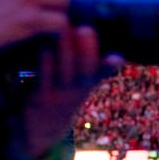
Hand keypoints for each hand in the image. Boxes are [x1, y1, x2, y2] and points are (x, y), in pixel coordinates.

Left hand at [21, 26, 121, 159]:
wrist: (41, 130)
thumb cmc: (62, 99)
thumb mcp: (82, 86)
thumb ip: (96, 69)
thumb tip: (113, 48)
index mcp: (88, 84)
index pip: (104, 73)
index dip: (111, 66)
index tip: (117, 57)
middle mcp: (77, 90)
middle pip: (86, 70)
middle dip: (87, 49)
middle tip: (86, 29)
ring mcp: (59, 95)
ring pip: (66, 71)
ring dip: (65, 50)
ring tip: (64, 30)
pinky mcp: (40, 97)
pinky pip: (44, 78)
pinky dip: (45, 62)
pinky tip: (44, 47)